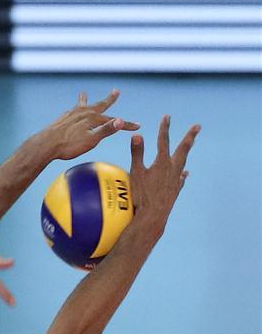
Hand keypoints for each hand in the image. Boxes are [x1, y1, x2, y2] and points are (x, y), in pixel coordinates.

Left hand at [42, 89, 139, 160]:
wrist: (46, 144)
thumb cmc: (69, 145)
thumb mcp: (91, 140)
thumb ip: (106, 130)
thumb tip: (121, 120)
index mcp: (93, 118)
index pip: (114, 122)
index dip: (126, 125)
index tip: (138, 126)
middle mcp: (84, 112)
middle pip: (99, 105)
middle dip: (109, 100)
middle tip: (116, 91)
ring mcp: (72, 114)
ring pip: (83, 105)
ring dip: (86, 100)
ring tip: (84, 94)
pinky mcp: (63, 119)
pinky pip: (72, 111)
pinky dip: (75, 109)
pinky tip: (71, 112)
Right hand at [129, 116, 200, 235]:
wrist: (153, 216)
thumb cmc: (142, 195)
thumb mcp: (136, 173)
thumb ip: (137, 153)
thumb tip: (137, 135)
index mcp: (162, 163)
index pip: (164, 141)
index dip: (165, 128)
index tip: (167, 117)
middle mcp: (172, 169)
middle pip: (183, 149)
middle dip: (189, 137)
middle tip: (197, 127)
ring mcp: (175, 181)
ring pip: (183, 163)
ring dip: (186, 153)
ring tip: (191, 145)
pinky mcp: (175, 191)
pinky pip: (181, 179)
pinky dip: (182, 174)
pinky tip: (184, 175)